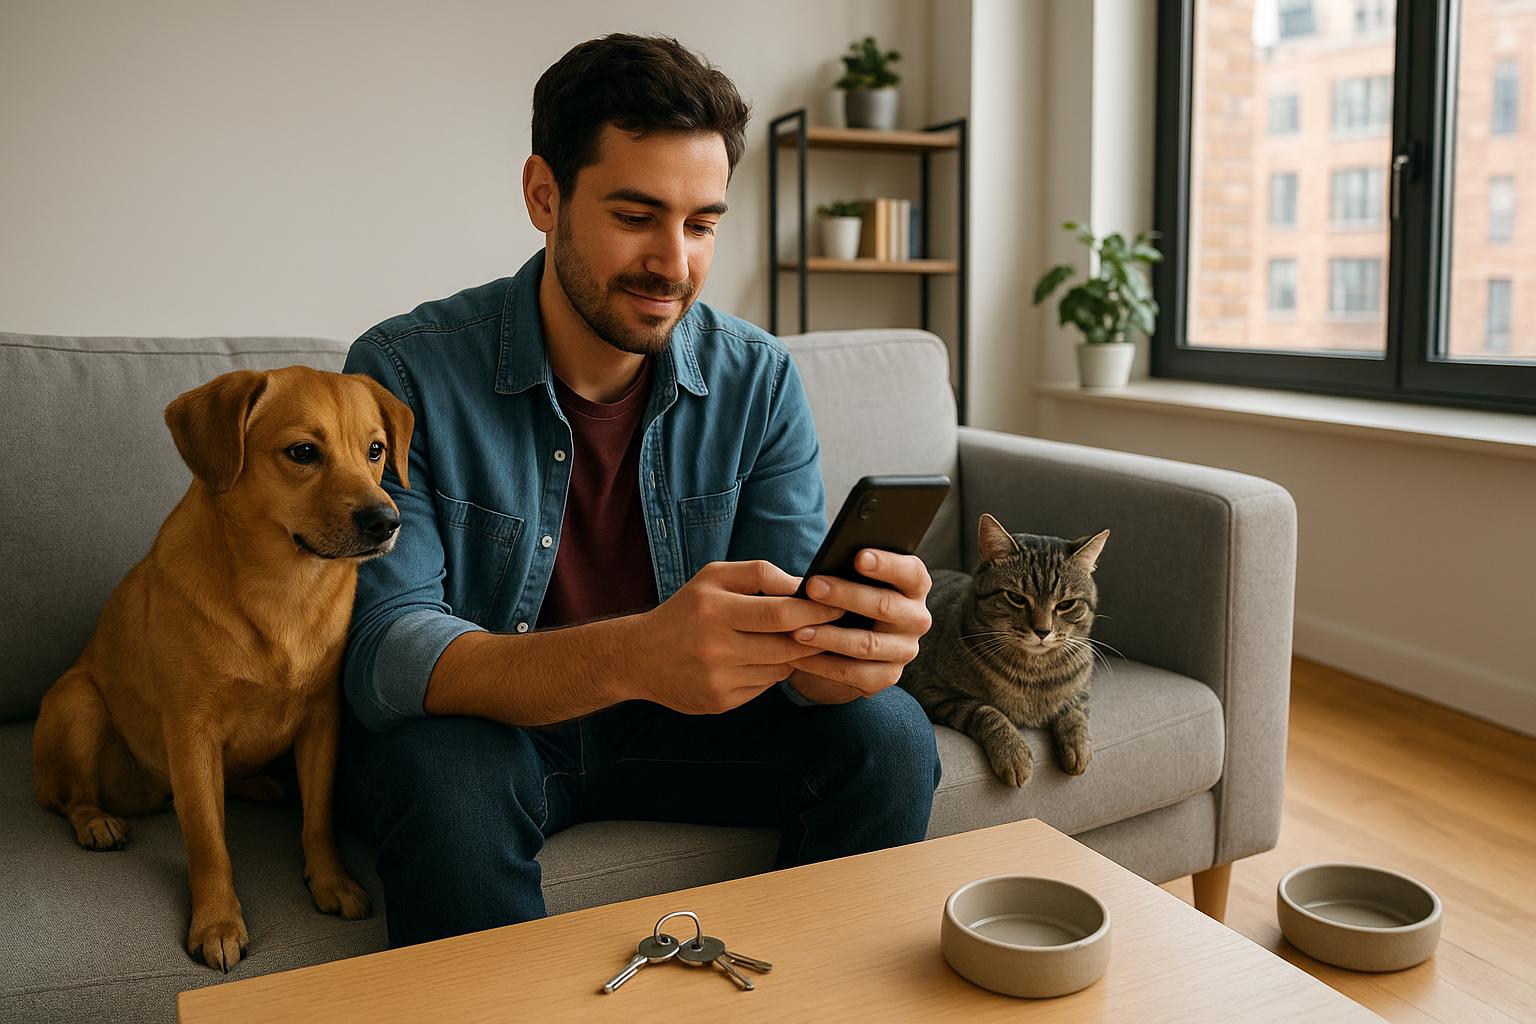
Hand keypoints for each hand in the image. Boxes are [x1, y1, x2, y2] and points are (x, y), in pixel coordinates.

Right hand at [636, 560, 842, 714]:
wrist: (640, 657)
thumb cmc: (685, 610)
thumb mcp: (713, 577)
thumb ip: (759, 574)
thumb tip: (804, 585)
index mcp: (714, 609)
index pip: (781, 612)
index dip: (816, 610)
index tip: (838, 605)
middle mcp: (715, 646)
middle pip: (787, 644)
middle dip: (815, 634)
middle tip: (834, 625)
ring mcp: (718, 679)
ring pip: (780, 666)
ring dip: (794, 653)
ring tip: (793, 638)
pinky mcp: (720, 702)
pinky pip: (765, 686)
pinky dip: (770, 671)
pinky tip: (759, 659)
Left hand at [785, 549, 932, 699]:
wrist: (846, 644)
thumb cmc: (849, 598)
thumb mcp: (854, 581)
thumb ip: (849, 571)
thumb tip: (824, 569)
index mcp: (914, 587)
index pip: (911, 572)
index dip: (887, 564)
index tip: (858, 557)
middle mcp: (916, 619)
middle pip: (885, 606)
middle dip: (846, 595)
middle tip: (812, 586)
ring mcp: (904, 650)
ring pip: (866, 644)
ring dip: (829, 636)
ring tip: (797, 630)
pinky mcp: (886, 677)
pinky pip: (853, 672)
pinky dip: (822, 665)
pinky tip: (797, 656)